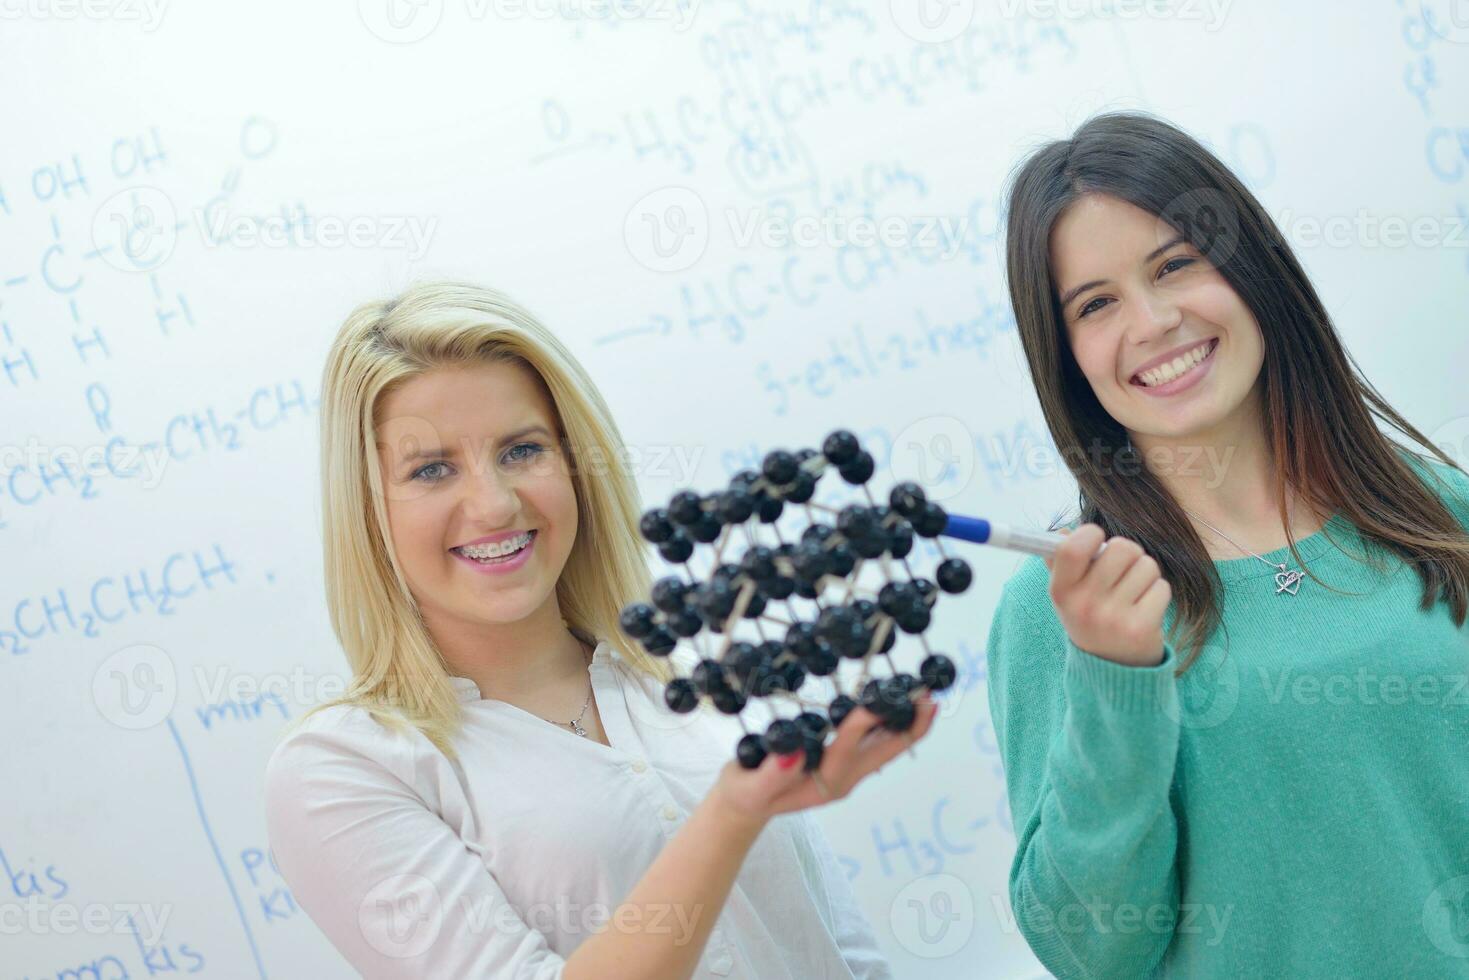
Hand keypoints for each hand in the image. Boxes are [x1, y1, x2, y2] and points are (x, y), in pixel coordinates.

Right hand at [708, 699, 938, 829]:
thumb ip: (772, 773)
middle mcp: (845, 777)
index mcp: (825, 782)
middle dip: (910, 725)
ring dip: (907, 722)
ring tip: (925, 696)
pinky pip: (877, 742)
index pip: (848, 746)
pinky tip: (897, 701)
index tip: (880, 698)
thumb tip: (793, 754)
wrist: (747, 805)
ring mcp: (848, 771)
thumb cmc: (748, 793)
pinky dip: (892, 721)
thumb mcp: (752, 787)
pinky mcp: (845, 761)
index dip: (865, 721)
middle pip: (886, 751)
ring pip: (887, 746)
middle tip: (931, 698)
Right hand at [1043, 523, 1170, 666]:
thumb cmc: (1090, 615)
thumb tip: (1063, 532)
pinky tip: (1145, 607)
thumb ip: (1060, 561)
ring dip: (1145, 574)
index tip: (1097, 541)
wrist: (1111, 667)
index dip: (1091, 534)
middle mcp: (1084, 605)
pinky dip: (1158, 593)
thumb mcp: (1067, 593)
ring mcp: (1112, 618)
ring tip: (1134, 591)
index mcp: (1061, 591)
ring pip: (1147, 565)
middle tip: (1123, 568)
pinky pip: (1161, 587)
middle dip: (1129, 553)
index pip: (1073, 547)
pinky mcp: (1140, 628)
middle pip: (1122, 548)